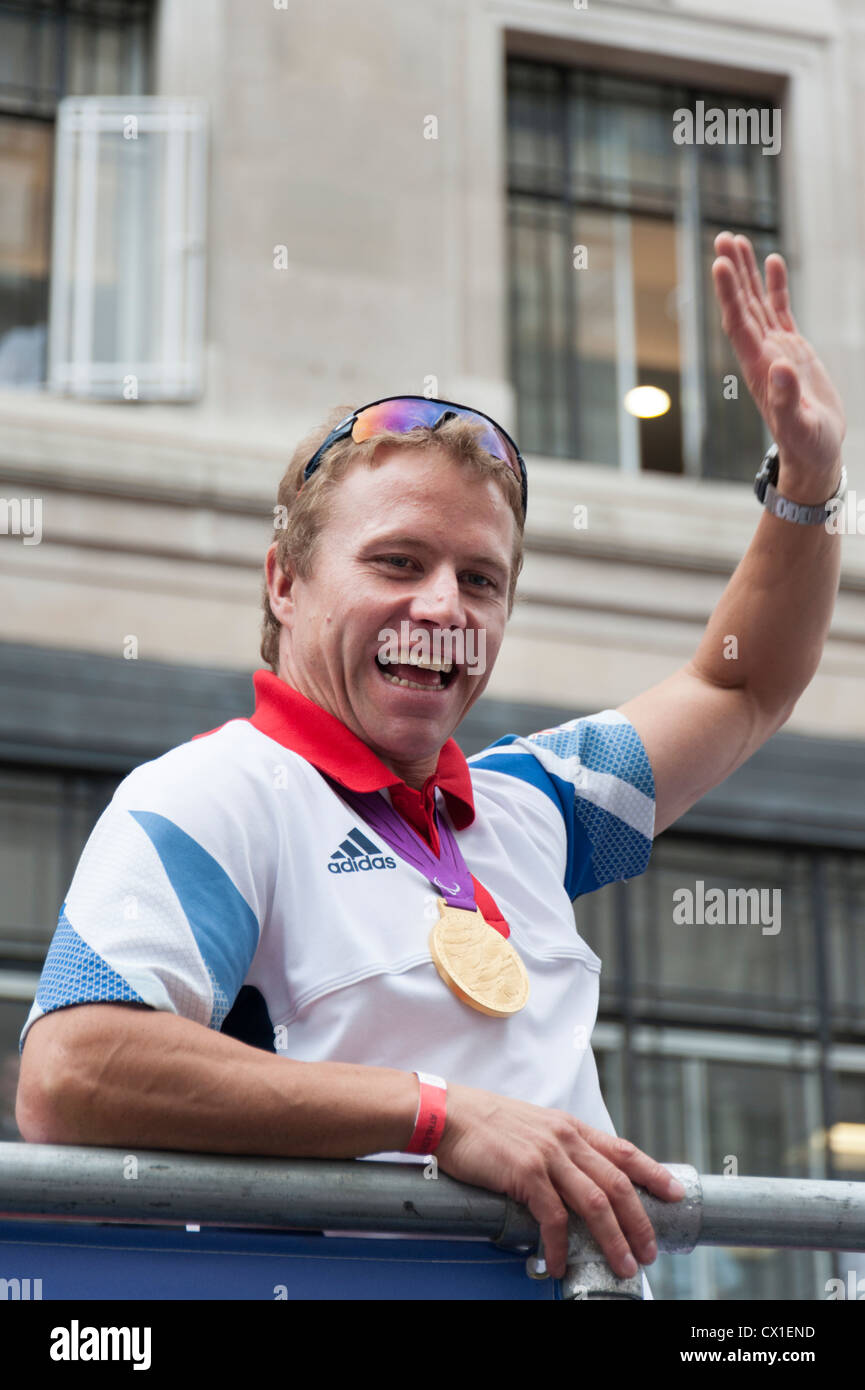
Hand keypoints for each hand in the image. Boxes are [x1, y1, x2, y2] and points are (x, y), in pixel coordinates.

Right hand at [434, 1082, 683, 1280]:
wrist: (447, 1113)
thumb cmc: (484, 1122)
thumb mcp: (532, 1125)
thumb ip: (558, 1147)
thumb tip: (576, 1178)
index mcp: (569, 1127)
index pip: (622, 1150)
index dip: (653, 1172)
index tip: (675, 1191)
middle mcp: (565, 1138)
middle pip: (617, 1183)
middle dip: (640, 1220)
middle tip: (651, 1249)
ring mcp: (547, 1155)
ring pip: (595, 1202)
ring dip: (613, 1238)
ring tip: (623, 1263)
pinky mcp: (525, 1173)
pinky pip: (553, 1217)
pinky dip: (560, 1243)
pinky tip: (560, 1260)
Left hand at [711, 232, 845, 488]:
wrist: (815, 453)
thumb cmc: (807, 445)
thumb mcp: (801, 426)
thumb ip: (787, 401)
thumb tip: (780, 368)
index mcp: (759, 369)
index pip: (740, 324)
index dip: (730, 295)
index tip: (720, 265)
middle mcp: (761, 354)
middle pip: (742, 306)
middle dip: (733, 273)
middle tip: (722, 238)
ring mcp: (775, 349)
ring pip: (757, 303)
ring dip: (747, 273)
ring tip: (735, 240)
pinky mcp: (792, 349)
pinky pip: (780, 310)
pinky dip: (775, 286)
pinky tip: (771, 261)